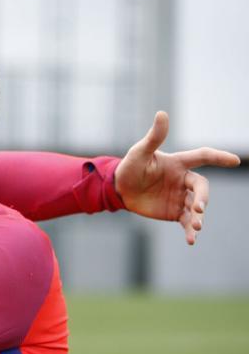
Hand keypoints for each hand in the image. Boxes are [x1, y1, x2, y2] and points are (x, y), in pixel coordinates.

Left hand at [114, 111, 240, 244]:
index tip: (235, 160)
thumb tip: (162, 113)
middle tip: (199, 209)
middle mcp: (183, 180)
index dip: (218, 157)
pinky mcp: (174, 212)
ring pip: (197, 207)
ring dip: (199, 217)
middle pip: (202, 188)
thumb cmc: (130, 167)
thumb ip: (154, 137)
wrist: (119, 189)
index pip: (202, 157)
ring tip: (197, 227)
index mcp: (178, 163)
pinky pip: (187, 222)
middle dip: (203, 198)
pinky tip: (191, 240)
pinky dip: (191, 231)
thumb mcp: (140, 152)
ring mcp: (181, 197)